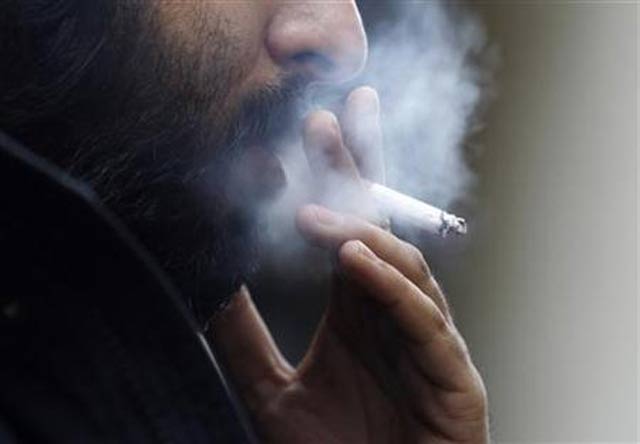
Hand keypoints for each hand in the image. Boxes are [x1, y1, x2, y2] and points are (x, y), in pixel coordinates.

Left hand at [209, 87, 488, 442]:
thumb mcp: (272, 393)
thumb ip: (242, 339)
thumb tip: (208, 283)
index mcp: (358, 310)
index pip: (349, 229)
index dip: (335, 179)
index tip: (311, 129)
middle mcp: (394, 313)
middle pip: (381, 226)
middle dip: (360, 171)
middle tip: (333, 117)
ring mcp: (428, 339)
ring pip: (404, 266)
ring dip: (363, 230)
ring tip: (319, 209)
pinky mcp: (453, 375)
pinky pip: (423, 320)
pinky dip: (390, 286)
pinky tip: (354, 256)